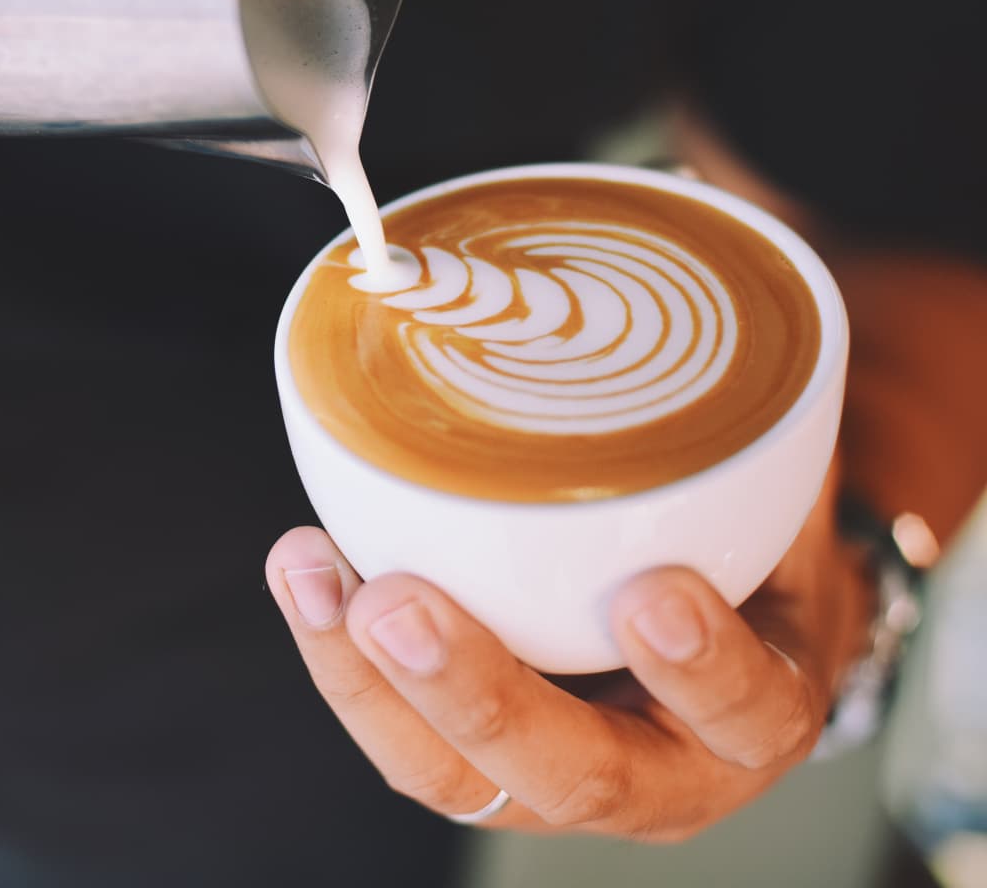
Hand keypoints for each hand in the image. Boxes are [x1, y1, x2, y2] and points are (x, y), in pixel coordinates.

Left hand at [265, 473, 873, 840]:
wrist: (720, 626)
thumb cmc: (744, 552)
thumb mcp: (772, 502)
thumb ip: (743, 442)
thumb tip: (714, 301)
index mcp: (752, 719)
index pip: (750, 714)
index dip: (705, 671)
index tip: (652, 595)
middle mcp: (656, 771)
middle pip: (572, 775)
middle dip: (472, 693)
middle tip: (395, 608)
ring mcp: (551, 770)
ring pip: (450, 771)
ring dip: (365, 677)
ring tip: (309, 574)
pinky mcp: (471, 750)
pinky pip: (396, 725)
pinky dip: (338, 650)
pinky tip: (304, 568)